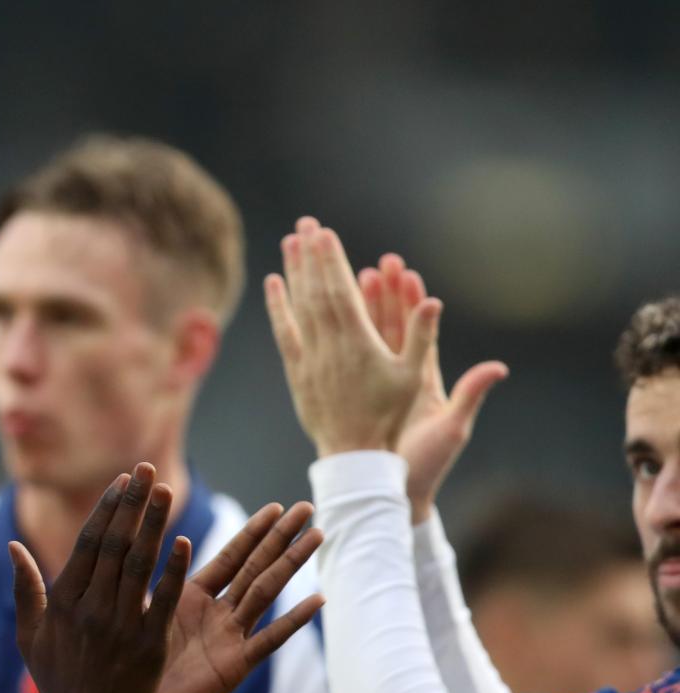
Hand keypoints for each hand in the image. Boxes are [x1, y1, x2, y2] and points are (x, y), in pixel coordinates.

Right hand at [9, 462, 190, 692]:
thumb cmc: (57, 682)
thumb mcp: (30, 636)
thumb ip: (25, 589)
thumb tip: (13, 547)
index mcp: (64, 602)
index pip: (88, 543)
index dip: (107, 509)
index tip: (123, 480)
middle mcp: (91, 608)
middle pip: (114, 545)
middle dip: (132, 504)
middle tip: (147, 469)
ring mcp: (120, 627)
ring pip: (138, 565)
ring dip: (152, 524)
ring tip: (165, 490)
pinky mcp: (147, 647)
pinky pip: (161, 602)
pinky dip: (171, 571)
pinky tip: (183, 541)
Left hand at [128, 502, 324, 692]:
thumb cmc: (127, 671)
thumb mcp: (137, 617)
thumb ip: (145, 585)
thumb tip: (131, 543)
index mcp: (192, 599)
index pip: (230, 557)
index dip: (253, 532)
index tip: (275, 507)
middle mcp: (217, 616)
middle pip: (255, 567)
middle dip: (280, 538)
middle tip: (306, 508)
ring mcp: (230, 639)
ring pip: (266, 593)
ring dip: (291, 564)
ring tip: (318, 536)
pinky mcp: (234, 667)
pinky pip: (267, 640)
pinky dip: (291, 620)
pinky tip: (317, 599)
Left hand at [264, 217, 438, 457]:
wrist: (354, 454)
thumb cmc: (390, 417)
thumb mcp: (413, 377)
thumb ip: (422, 336)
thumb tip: (433, 300)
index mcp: (358, 344)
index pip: (340, 292)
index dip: (331, 261)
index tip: (325, 233)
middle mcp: (329, 347)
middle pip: (316, 292)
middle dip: (311, 256)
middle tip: (306, 224)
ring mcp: (310, 358)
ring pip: (298, 307)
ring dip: (293, 272)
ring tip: (289, 241)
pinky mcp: (298, 371)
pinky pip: (285, 333)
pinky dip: (278, 306)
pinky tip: (273, 283)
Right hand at [358, 253, 507, 522]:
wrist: (396, 491)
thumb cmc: (426, 465)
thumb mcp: (451, 429)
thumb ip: (470, 395)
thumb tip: (498, 367)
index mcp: (425, 380)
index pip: (419, 332)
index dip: (413, 302)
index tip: (406, 273)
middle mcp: (402, 377)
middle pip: (393, 326)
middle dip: (384, 293)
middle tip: (378, 262)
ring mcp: (378, 385)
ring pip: (367, 339)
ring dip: (360, 309)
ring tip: (351, 276)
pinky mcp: (360, 395)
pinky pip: (348, 361)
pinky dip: (339, 338)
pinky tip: (326, 317)